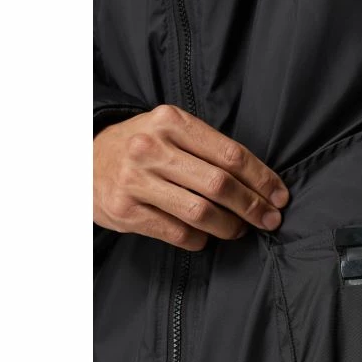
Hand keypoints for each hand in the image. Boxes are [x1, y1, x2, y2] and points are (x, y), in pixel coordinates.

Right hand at [94, 104, 288, 250]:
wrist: (81, 160)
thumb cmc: (142, 147)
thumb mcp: (170, 131)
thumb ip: (210, 149)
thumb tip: (262, 183)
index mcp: (171, 122)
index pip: (231, 154)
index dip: (262, 179)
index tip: (280, 196)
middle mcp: (151, 148)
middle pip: (220, 184)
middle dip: (253, 206)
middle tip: (270, 220)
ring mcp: (135, 180)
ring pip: (201, 212)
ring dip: (230, 227)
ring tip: (241, 230)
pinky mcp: (124, 210)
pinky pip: (178, 233)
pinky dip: (200, 240)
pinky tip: (206, 237)